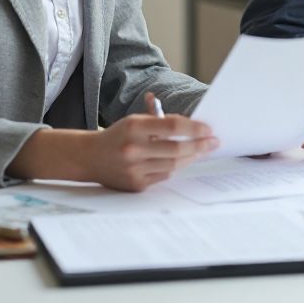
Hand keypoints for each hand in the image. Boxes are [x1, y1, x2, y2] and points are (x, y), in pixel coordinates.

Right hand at [87, 109, 216, 190]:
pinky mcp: (135, 185)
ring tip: (201, 150)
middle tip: (213, 142)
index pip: (172, 126)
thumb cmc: (118, 135)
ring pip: (173, 165)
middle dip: (199, 145)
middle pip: (176, 149)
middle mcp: (134, 148)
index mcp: (134, 127)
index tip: (208, 129)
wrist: (90, 157)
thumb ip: (160, 118)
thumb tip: (189, 119)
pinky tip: (183, 160)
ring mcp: (134, 169)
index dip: (194, 128)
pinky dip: (175, 168)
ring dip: (191, 157)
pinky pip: (164, 176)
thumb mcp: (135, 120)